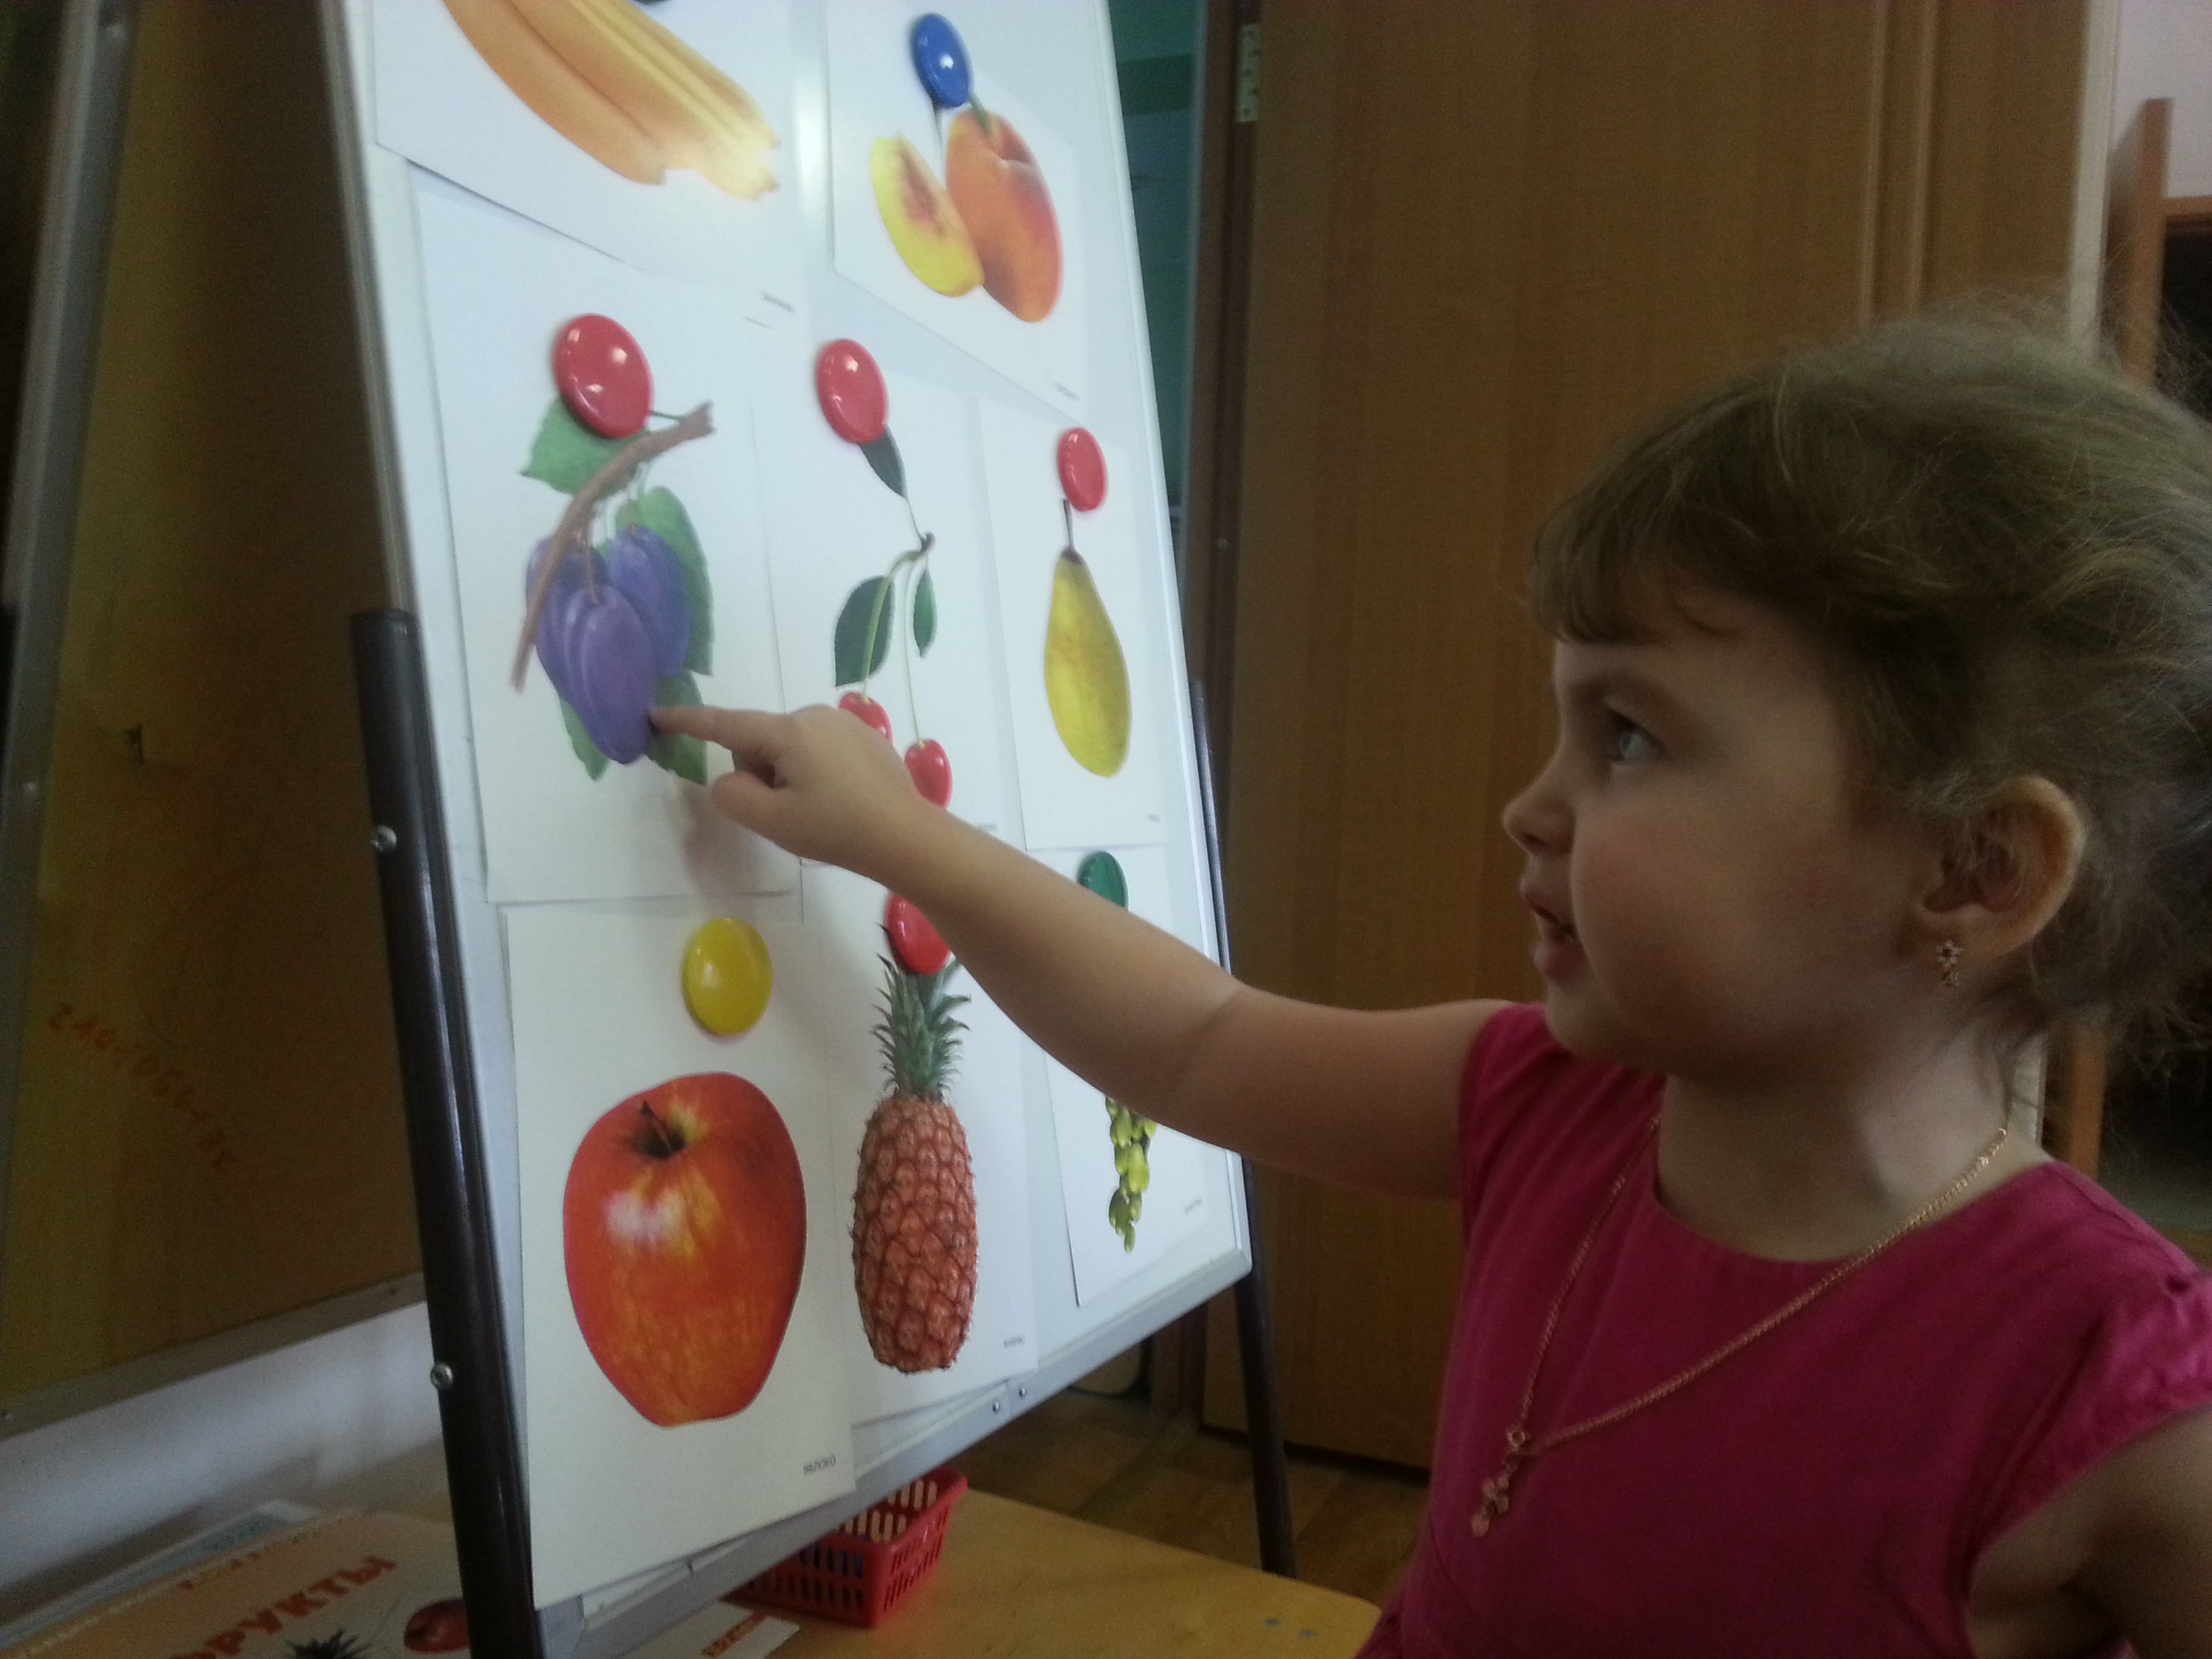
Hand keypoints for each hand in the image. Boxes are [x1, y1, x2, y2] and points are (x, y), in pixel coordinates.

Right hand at [651, 702, 938, 882]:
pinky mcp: (865, 738)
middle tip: (791, 813)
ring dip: (789, 777)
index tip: (657, 714)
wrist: (907, 837)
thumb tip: (727, 780)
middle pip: (760, 743)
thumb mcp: (773, 821)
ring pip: (789, 749)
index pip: (725, 724)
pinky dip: (816, 774)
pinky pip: (819, 751)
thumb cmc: (837, 829)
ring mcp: (844, 724)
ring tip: (821, 811)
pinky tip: (842, 802)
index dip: (688, 722)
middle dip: (762, 775)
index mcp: (788, 731)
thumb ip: (733, 797)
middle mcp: (814, 716)